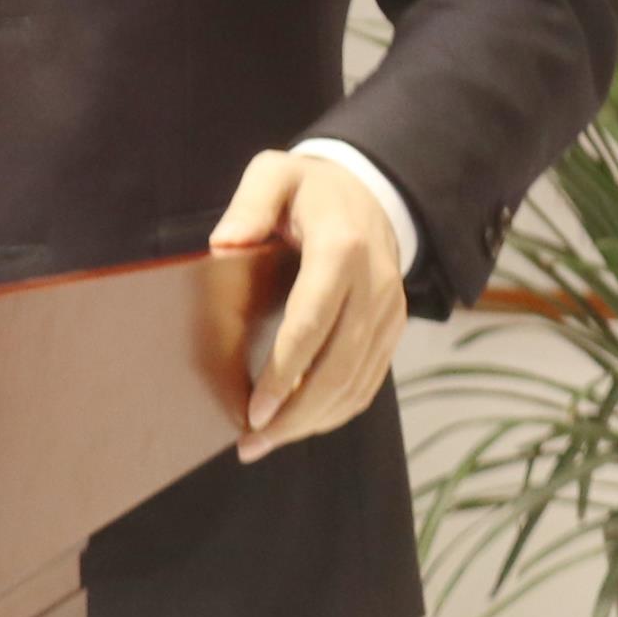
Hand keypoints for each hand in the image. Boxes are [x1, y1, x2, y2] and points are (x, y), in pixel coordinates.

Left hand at [212, 149, 407, 460]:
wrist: (372, 190)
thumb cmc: (308, 187)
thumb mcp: (274, 173)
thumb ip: (249, 205)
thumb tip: (223, 246)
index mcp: (341, 250)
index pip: (313, 323)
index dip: (285, 371)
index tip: (254, 408)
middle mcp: (375, 286)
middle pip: (337, 366)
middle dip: (294, 412)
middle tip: (250, 442)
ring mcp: (390, 311)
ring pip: (356, 382)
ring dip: (313, 420)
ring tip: (264, 443)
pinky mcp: (394, 328)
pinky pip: (369, 379)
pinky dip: (336, 409)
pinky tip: (301, 425)